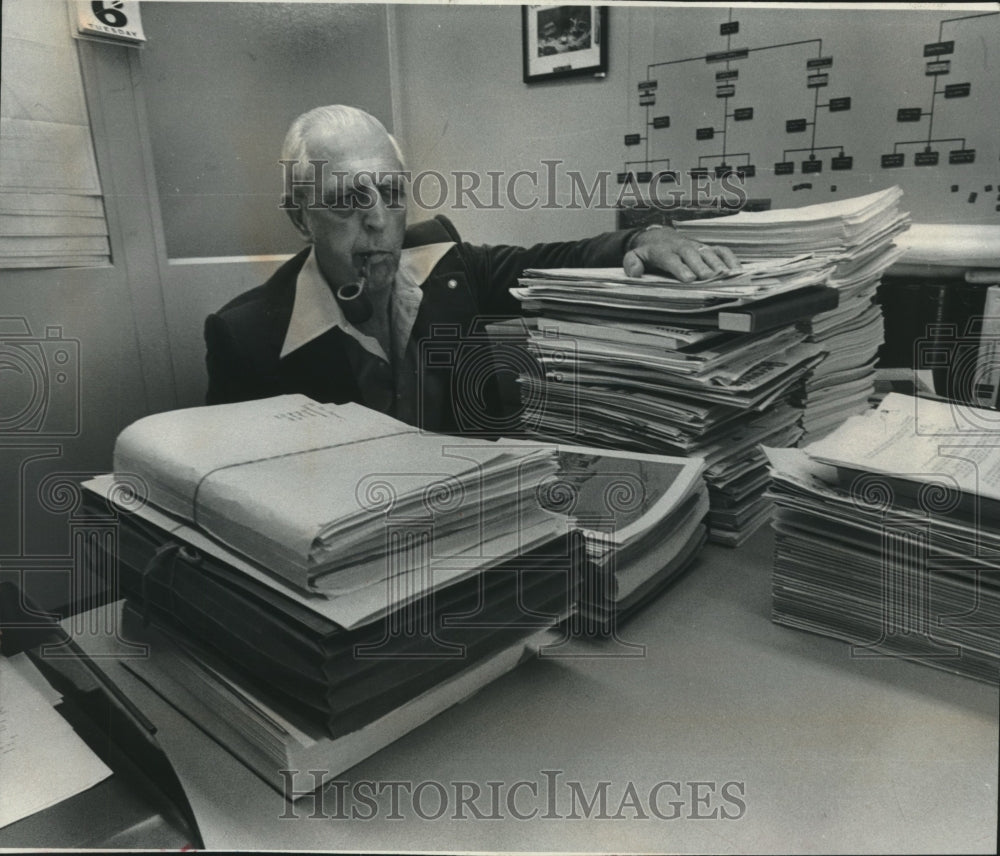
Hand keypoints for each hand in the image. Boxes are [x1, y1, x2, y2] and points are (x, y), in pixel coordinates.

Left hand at [623, 225, 740, 282]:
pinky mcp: (707, 248)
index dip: (680, 268)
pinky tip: (739, 270)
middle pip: (693, 255)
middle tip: (710, 278)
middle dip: (702, 266)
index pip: (672, 258)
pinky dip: (731, 259)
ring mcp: (697, 246)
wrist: (659, 237)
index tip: (689, 278)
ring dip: (719, 263)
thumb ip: (632, 263)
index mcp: (664, 250)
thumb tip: (634, 272)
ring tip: (728, 275)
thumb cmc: (648, 252)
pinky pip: (721, 251)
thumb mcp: (634, 256)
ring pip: (709, 252)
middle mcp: (682, 247)